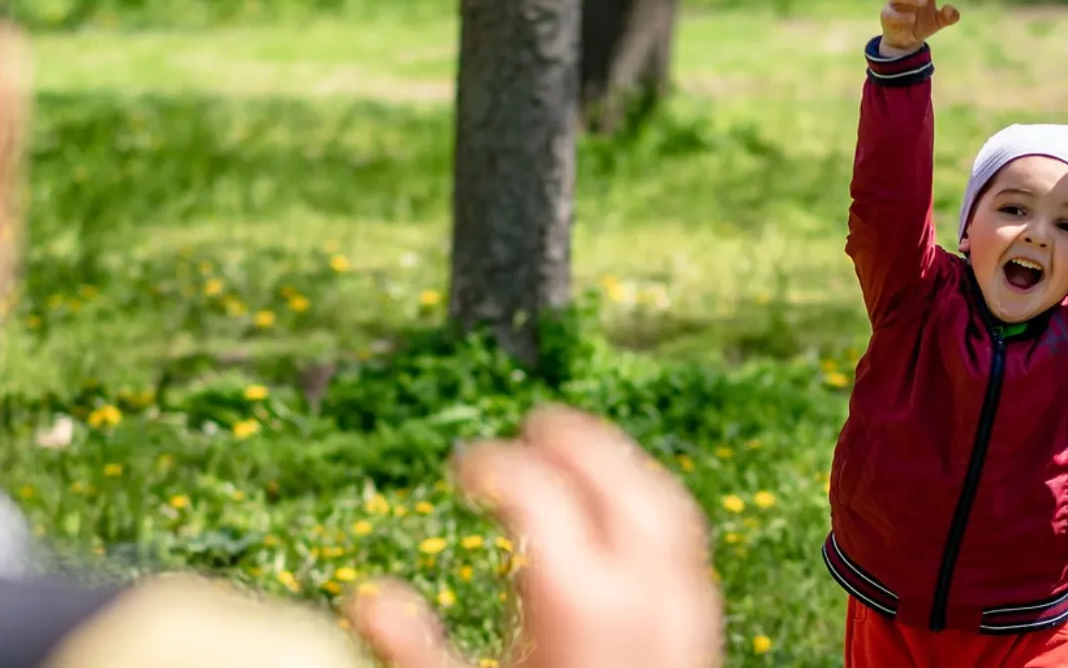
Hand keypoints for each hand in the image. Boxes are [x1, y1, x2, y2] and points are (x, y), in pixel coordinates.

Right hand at [351, 407, 719, 667]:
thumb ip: (417, 653)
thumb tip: (366, 596)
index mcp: (576, 606)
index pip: (539, 495)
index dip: (496, 466)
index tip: (463, 465)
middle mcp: (643, 602)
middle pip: (621, 486)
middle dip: (579, 442)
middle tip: (536, 422)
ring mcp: (685, 620)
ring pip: (670, 514)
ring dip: (626, 471)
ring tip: (586, 455)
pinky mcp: (702, 644)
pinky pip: (689, 554)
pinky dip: (657, 516)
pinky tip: (627, 524)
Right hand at [880, 0, 962, 54]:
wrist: (904, 42)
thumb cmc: (921, 25)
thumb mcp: (939, 22)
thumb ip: (950, 17)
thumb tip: (950, 8)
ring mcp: (897, 2)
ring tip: (924, 1)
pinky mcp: (888, 14)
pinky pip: (893, 13)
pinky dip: (902, 15)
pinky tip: (911, 19)